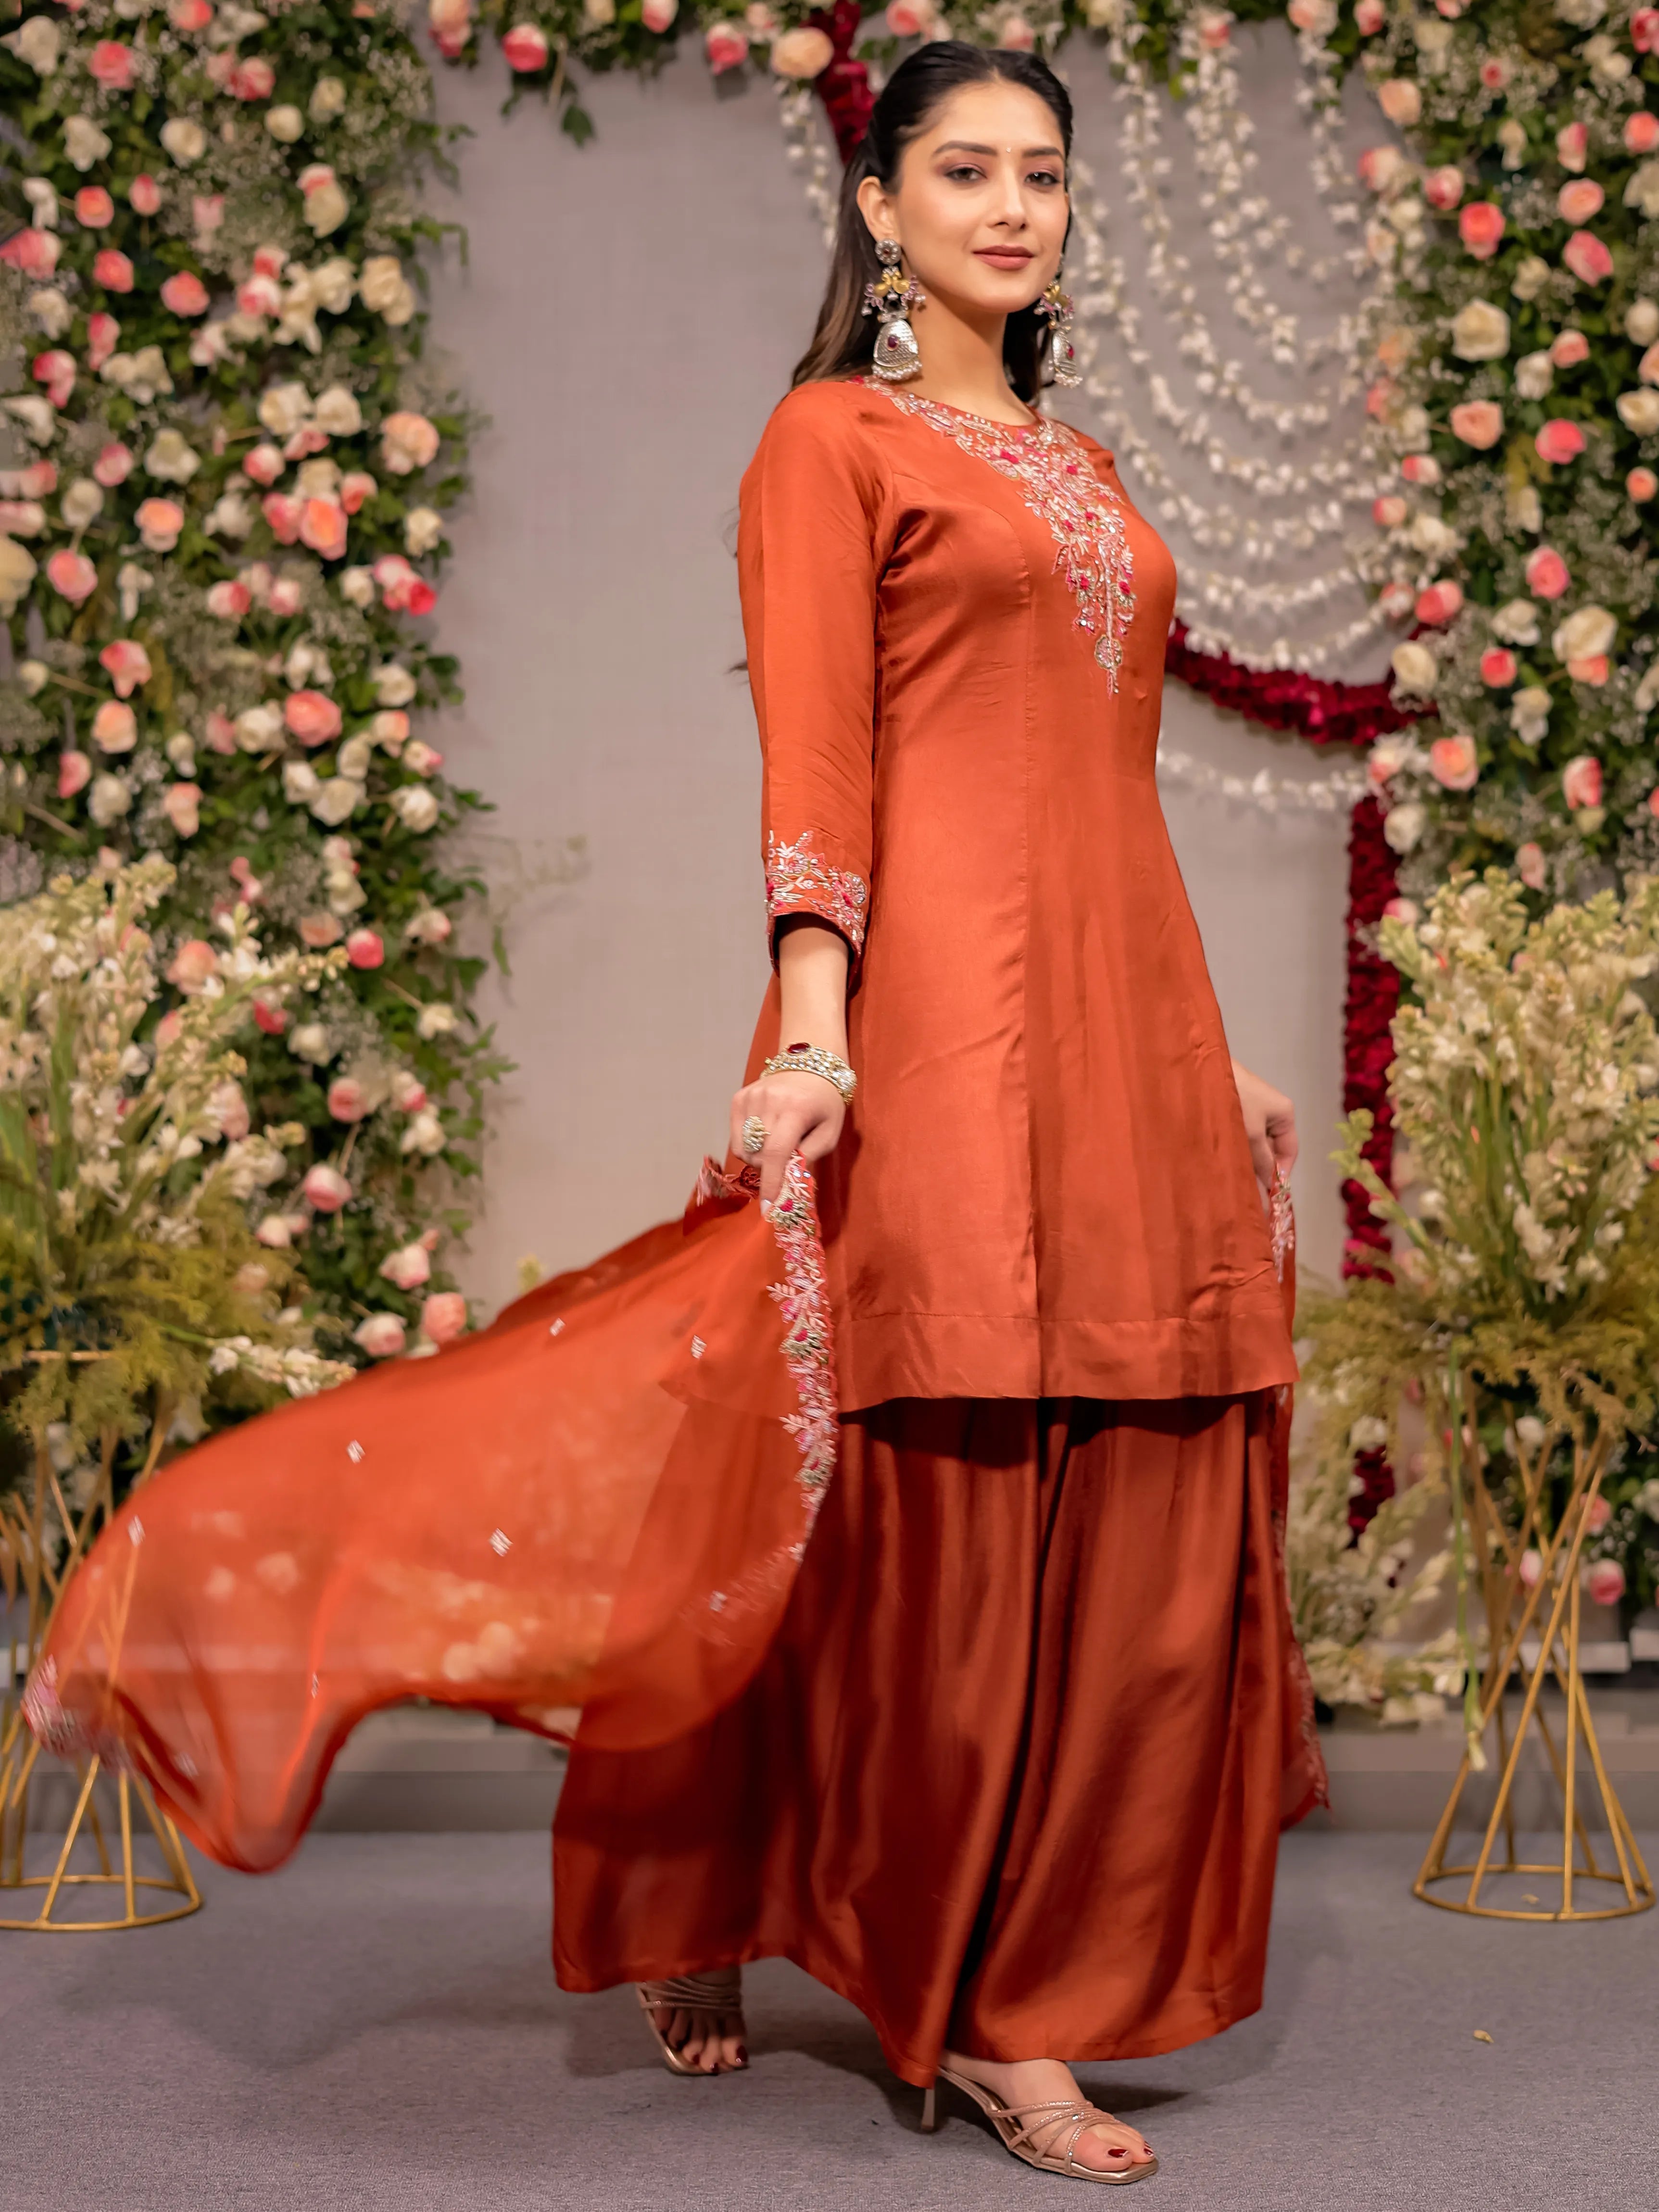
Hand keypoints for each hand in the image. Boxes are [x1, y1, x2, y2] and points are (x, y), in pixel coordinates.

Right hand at [730, 1070, 845, 1207]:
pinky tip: (765, 1134)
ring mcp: (750, 1097)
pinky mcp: (739, 1097)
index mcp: (796, 1109)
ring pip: (743, 1148)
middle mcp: (769, 1100)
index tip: (768, 1208)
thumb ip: (807, 1158)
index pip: (776, 1152)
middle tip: (785, 1162)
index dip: (771, 1183)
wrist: (811, 1063)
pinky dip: (749, 1145)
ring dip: (758, 1158)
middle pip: (759, 1155)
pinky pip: (736, 1136)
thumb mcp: (829, 1133)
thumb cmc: (826, 1103)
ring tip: (776, 1146)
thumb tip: (785, 1184)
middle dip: (771, 1168)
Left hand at [1231, 1059, 1296, 1198]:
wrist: (1201, 1068)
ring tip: (1232, 1183)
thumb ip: (1261, 1162)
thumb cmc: (1233, 1098)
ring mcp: (1250, 1110)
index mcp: (1283, 1114)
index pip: (1289, 1151)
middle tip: (1246, 1195)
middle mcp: (1270, 1112)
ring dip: (1244, 1161)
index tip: (1268, 1197)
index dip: (1280, 1175)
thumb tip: (1271, 1188)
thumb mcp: (1250, 1134)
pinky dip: (1232, 1149)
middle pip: (1270, 1149)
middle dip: (1259, 1170)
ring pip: (1252, 1143)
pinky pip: (1237, 1135)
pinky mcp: (1231, 1108)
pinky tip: (1221, 1164)